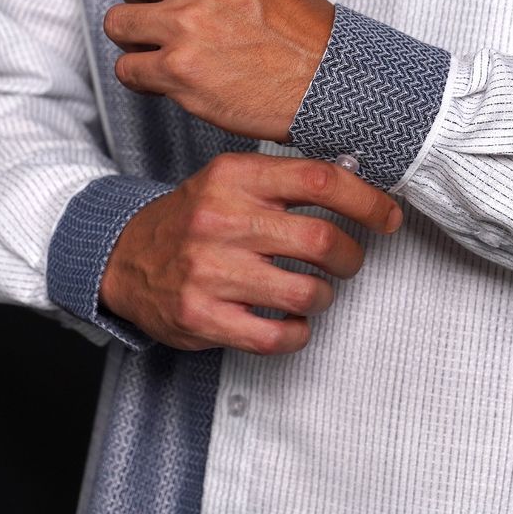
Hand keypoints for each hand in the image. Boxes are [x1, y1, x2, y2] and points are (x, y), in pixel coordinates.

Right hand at [100, 153, 401, 353]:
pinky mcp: (202, 316)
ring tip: (315, 291)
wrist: (126, 256)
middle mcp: (222, 220)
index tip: (386, 217)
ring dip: (324, 296)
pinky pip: (277, 336)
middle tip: (349, 261)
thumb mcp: (231, 180)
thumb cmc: (194, 218)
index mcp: (235, 177)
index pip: (319, 180)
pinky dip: (299, 333)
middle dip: (352, 257)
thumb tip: (358, 187)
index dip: (367, 200)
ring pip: (306, 292)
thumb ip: (285, 180)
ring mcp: (210, 270)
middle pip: (322, 241)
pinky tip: (293, 321)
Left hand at [103, 0, 334, 141]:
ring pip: (118, 24)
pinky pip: (127, 69)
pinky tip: (171, 80)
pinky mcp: (179, 69)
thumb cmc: (301, 34)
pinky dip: (144, 79)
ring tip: (170, 53)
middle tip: (165, 21)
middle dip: (140, 1)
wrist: (328, 83)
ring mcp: (186, 22)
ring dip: (139, 42)